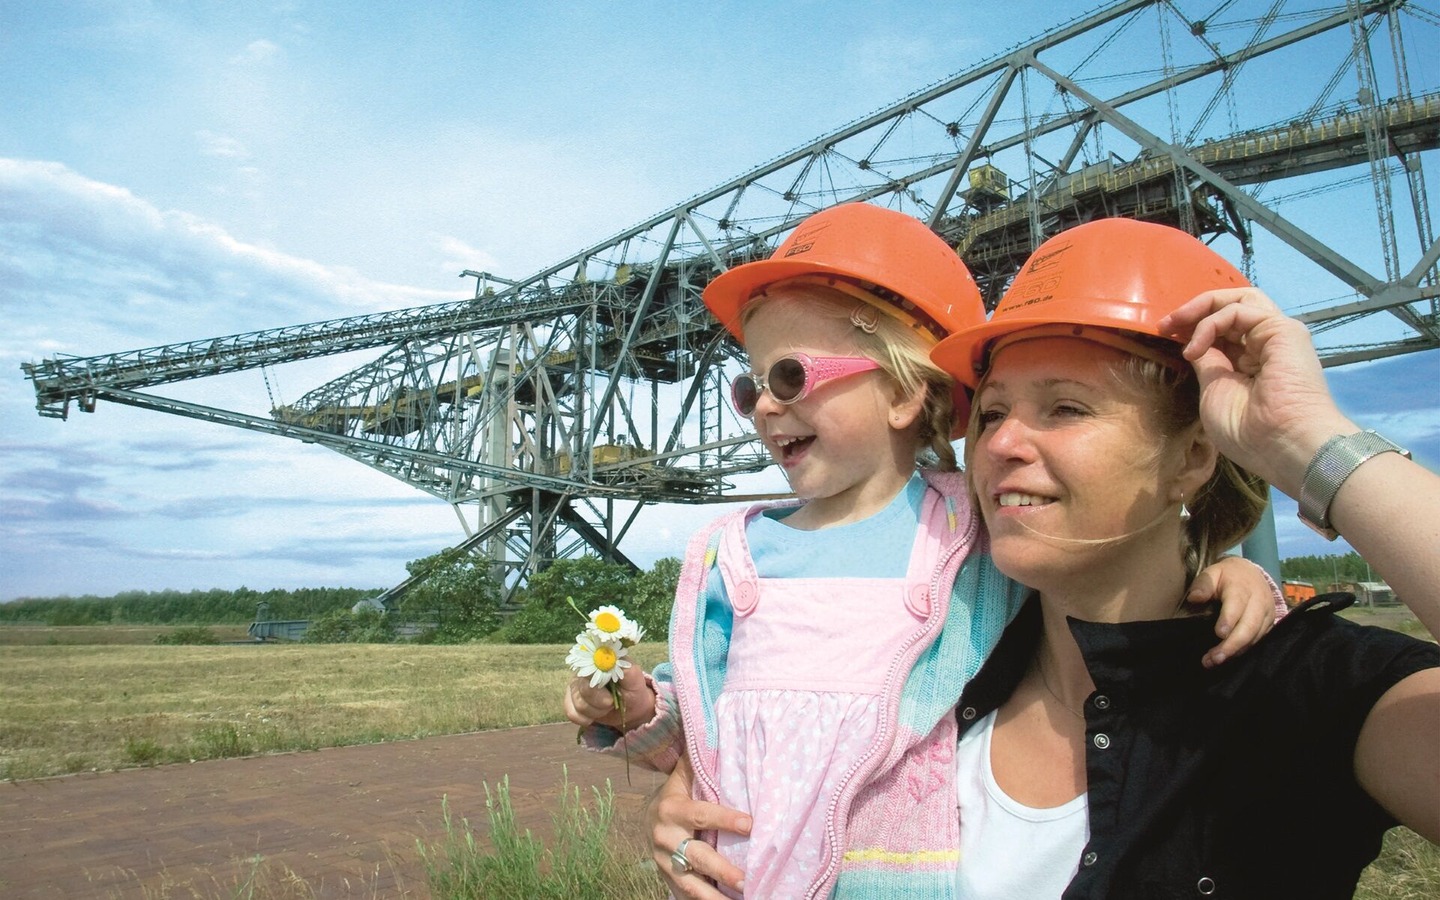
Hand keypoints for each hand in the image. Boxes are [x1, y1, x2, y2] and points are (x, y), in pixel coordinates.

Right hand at [563, 663, 654, 730]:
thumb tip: (615, 661)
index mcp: (598, 660)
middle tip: (612, 703)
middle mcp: (583, 670)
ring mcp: (575, 685)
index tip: (610, 699)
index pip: (589, 668)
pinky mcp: (571, 700)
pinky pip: (571, 712)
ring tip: (606, 707)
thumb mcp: (635, 680)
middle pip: (581, 687)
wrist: (629, 707)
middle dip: (599, 702)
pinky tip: (593, 717)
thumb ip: (627, 670)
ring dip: (595, 712)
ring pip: (578, 703)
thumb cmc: (632, 689)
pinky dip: (584, 719)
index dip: (598, 687)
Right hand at [650, 756, 750, 898]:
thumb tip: (720, 729)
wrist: (648, 818)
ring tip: (742, 898)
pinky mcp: (669, 879)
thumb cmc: (677, 793)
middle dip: (722, 869)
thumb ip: (698, 760)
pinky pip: (686, 894)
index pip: (701, 815)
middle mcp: (665, 838)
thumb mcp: (683, 775)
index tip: (751, 824)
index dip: (725, 819)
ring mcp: (665, 863)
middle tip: (747, 879)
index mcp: (672, 809)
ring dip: (714, 895)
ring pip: (690, 883)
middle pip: (696, 856)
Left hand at [1159, 288, 1354, 496]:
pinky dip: (1210, 323)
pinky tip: (1195, 348)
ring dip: (1201, 308)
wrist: (1283, 445)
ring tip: (1174, 326)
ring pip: (1239, 299)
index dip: (1193, 326)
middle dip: (1195, 310)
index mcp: (1251, 361)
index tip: (1164, 334)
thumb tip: (1192, 341)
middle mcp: (1265, 344)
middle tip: (1165, 324)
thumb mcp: (1214, 390)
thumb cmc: (1248, 432)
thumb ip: (1207, 361)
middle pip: (1232, 306)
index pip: (1223, 329)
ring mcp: (1276, 335)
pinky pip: (1240, 310)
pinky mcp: (1284, 329)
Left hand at [1187, 556, 1279, 668]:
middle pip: (1249, 626)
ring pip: (1255, 637)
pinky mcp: (1269, 625)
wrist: (1251, 574)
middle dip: (1232, 645)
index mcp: (1242, 587)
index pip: (1237, 604)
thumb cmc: (1227, 576)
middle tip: (1214, 658)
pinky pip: (1259, 641)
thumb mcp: (1213, 572)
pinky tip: (1228, 658)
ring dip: (1236, 652)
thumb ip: (1203, 584)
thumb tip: (1194, 598)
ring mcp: (1267, 615)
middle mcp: (1259, 602)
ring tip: (1213, 661)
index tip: (1219, 633)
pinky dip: (1243, 651)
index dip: (1229, 620)